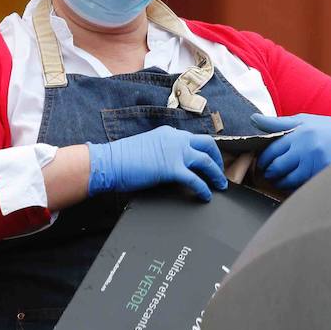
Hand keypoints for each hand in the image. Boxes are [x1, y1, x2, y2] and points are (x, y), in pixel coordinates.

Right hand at [87, 126, 227, 200]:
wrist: (109, 162)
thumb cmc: (121, 158)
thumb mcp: (147, 148)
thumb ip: (162, 152)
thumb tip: (170, 165)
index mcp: (169, 133)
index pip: (194, 139)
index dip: (205, 150)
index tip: (210, 159)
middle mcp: (175, 138)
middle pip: (207, 144)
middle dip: (218, 158)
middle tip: (221, 171)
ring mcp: (174, 152)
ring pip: (206, 160)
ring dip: (216, 174)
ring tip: (220, 185)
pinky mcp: (171, 168)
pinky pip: (195, 179)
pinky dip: (203, 188)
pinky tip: (206, 196)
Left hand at [252, 113, 330, 189]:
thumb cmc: (323, 127)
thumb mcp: (301, 120)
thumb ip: (276, 123)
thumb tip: (253, 119)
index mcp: (298, 134)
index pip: (272, 151)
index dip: (264, 160)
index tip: (263, 163)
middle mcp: (306, 149)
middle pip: (277, 167)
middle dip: (270, 173)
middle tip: (269, 173)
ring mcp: (316, 163)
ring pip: (289, 180)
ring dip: (280, 182)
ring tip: (279, 180)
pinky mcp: (324, 174)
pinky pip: (303, 185)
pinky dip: (295, 186)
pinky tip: (294, 183)